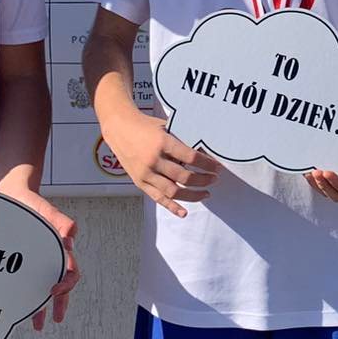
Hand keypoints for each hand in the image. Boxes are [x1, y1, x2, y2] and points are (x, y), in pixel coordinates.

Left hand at [2, 185, 80, 326]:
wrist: (12, 196)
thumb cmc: (29, 203)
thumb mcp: (44, 209)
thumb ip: (59, 220)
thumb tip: (71, 235)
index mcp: (59, 247)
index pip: (70, 270)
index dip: (66, 283)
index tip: (55, 291)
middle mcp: (50, 257)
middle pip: (61, 284)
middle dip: (60, 302)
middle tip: (57, 318)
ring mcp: (37, 261)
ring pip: (44, 289)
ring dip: (43, 308)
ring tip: (39, 326)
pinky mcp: (23, 263)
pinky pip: (27, 285)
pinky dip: (26, 300)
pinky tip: (21, 313)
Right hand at [103, 108, 221, 217]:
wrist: (120, 128)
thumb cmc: (146, 126)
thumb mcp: (166, 127)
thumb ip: (182, 140)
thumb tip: (205, 152)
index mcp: (163, 142)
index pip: (191, 157)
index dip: (207, 164)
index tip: (217, 167)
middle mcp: (154, 160)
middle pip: (185, 176)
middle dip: (204, 180)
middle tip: (214, 179)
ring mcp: (146, 173)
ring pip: (174, 191)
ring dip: (193, 195)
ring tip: (206, 193)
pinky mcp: (140, 182)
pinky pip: (158, 198)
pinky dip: (172, 207)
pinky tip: (184, 212)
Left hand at [308, 138, 337, 200]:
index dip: (337, 183)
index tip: (327, 172)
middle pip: (337, 194)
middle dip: (324, 185)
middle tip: (315, 172)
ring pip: (329, 191)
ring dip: (318, 184)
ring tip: (310, 172)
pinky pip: (326, 184)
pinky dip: (316, 180)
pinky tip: (309, 171)